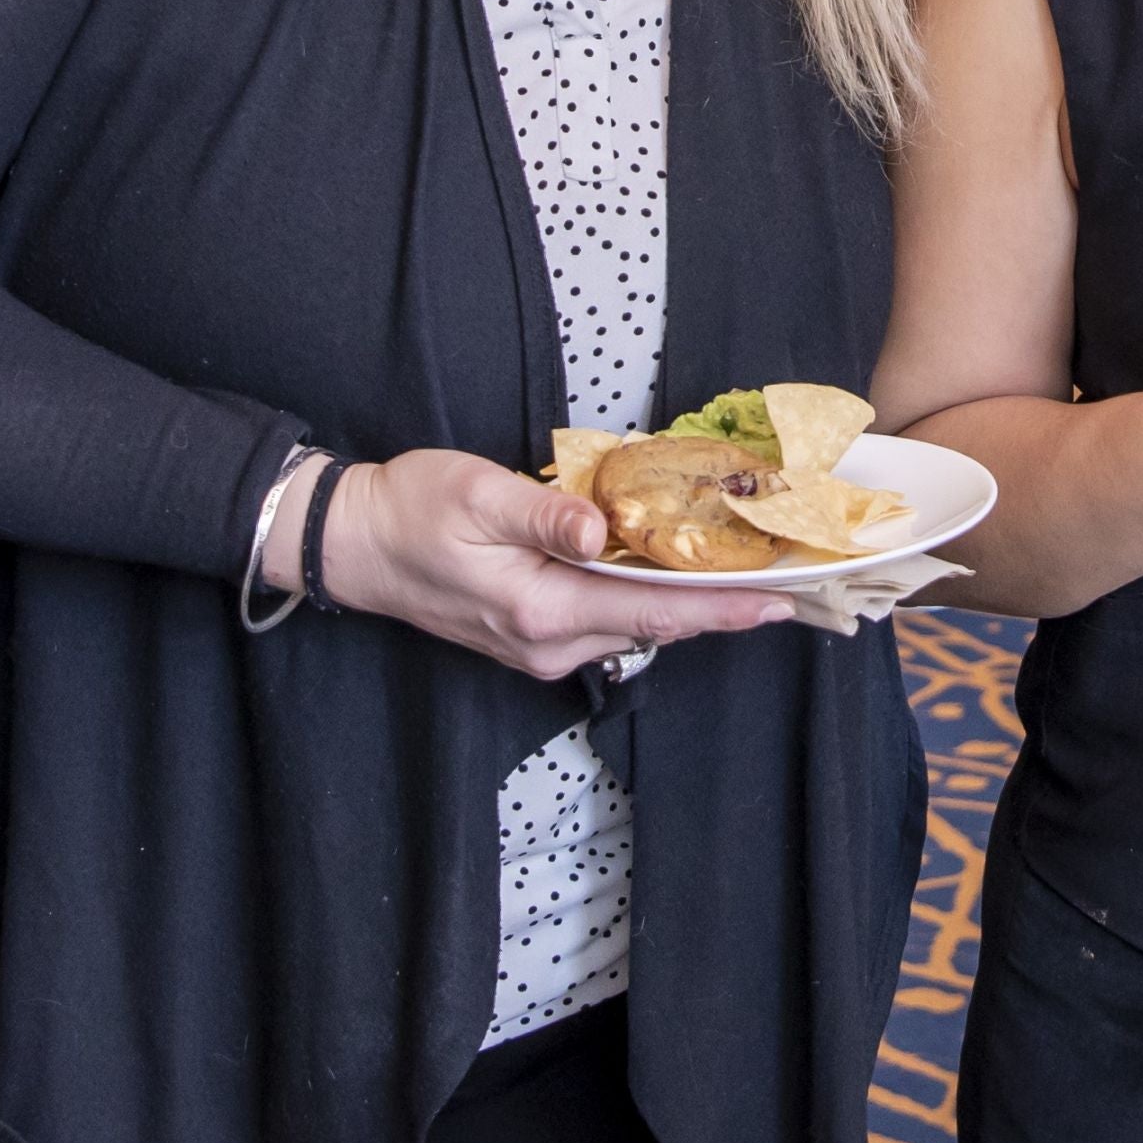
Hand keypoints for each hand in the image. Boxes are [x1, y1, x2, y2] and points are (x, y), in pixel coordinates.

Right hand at [316, 449, 800, 681]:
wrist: (354, 544)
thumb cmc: (410, 509)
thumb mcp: (476, 495)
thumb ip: (543, 512)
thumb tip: (601, 531)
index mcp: (541, 610)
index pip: (653, 613)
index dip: (722, 608)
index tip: (780, 601)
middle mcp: (549, 644)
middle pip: (655, 626)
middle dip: (721, 605)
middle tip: (788, 582)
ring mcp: (539, 647)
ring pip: (633, 626)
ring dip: (688, 603)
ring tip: (747, 575)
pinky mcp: (531, 635)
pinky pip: (606, 621)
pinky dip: (647, 600)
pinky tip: (673, 574)